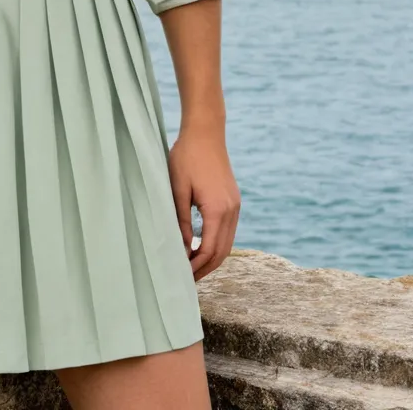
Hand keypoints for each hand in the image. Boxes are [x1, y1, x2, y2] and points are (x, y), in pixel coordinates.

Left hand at [167, 124, 240, 281]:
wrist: (206, 132)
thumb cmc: (186, 157)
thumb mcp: (177, 189)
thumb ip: (182, 221)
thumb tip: (184, 249)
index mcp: (218, 209)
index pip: (210, 249)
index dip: (197, 266)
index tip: (182, 277)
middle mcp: (232, 210)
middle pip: (223, 251)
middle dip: (206, 268)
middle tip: (188, 280)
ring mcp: (235, 205)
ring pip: (228, 242)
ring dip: (213, 257)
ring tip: (193, 267)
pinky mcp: (233, 200)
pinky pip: (228, 230)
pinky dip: (217, 244)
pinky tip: (202, 247)